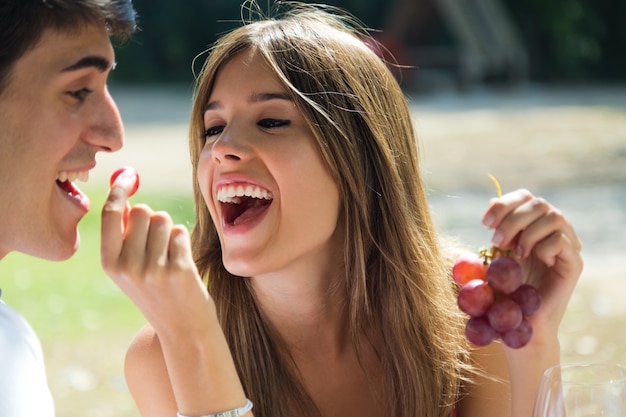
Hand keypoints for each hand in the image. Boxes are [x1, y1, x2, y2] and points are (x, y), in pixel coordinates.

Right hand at [101, 170, 213, 336]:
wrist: (184, 331)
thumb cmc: (158, 294)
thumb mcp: (130, 271)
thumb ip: (125, 238)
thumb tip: (126, 197)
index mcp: (110, 264)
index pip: (111, 214)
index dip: (119, 190)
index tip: (128, 175)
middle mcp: (128, 266)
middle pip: (141, 211)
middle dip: (152, 217)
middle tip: (158, 241)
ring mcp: (153, 268)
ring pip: (162, 220)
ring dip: (169, 231)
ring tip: (171, 257)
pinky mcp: (179, 269)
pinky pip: (181, 232)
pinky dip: (183, 242)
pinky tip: (183, 264)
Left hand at [481, 189, 582, 343]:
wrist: (518, 322)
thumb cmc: (504, 291)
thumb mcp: (494, 257)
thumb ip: (495, 232)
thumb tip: (491, 202)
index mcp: (533, 224)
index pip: (525, 197)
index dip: (505, 204)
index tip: (485, 223)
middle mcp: (553, 230)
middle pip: (539, 203)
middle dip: (512, 219)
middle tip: (497, 243)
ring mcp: (567, 245)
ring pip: (554, 217)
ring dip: (528, 232)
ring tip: (516, 254)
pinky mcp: (575, 263)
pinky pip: (562, 240)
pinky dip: (543, 247)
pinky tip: (535, 261)